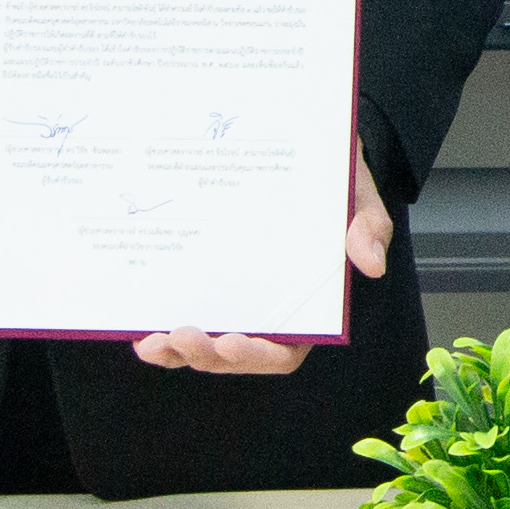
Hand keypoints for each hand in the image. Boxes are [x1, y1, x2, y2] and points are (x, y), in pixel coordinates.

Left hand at [132, 154, 391, 372]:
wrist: (303, 153)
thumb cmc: (335, 185)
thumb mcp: (359, 200)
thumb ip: (368, 228)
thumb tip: (371, 263)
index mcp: (306, 306)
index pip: (285, 350)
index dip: (258, 355)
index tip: (234, 342)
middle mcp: (266, 311)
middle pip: (235, 354)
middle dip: (206, 355)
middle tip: (181, 337)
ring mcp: (232, 300)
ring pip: (203, 343)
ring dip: (176, 352)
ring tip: (152, 343)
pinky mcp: (205, 281)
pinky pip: (182, 313)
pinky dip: (160, 327)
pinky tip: (139, 326)